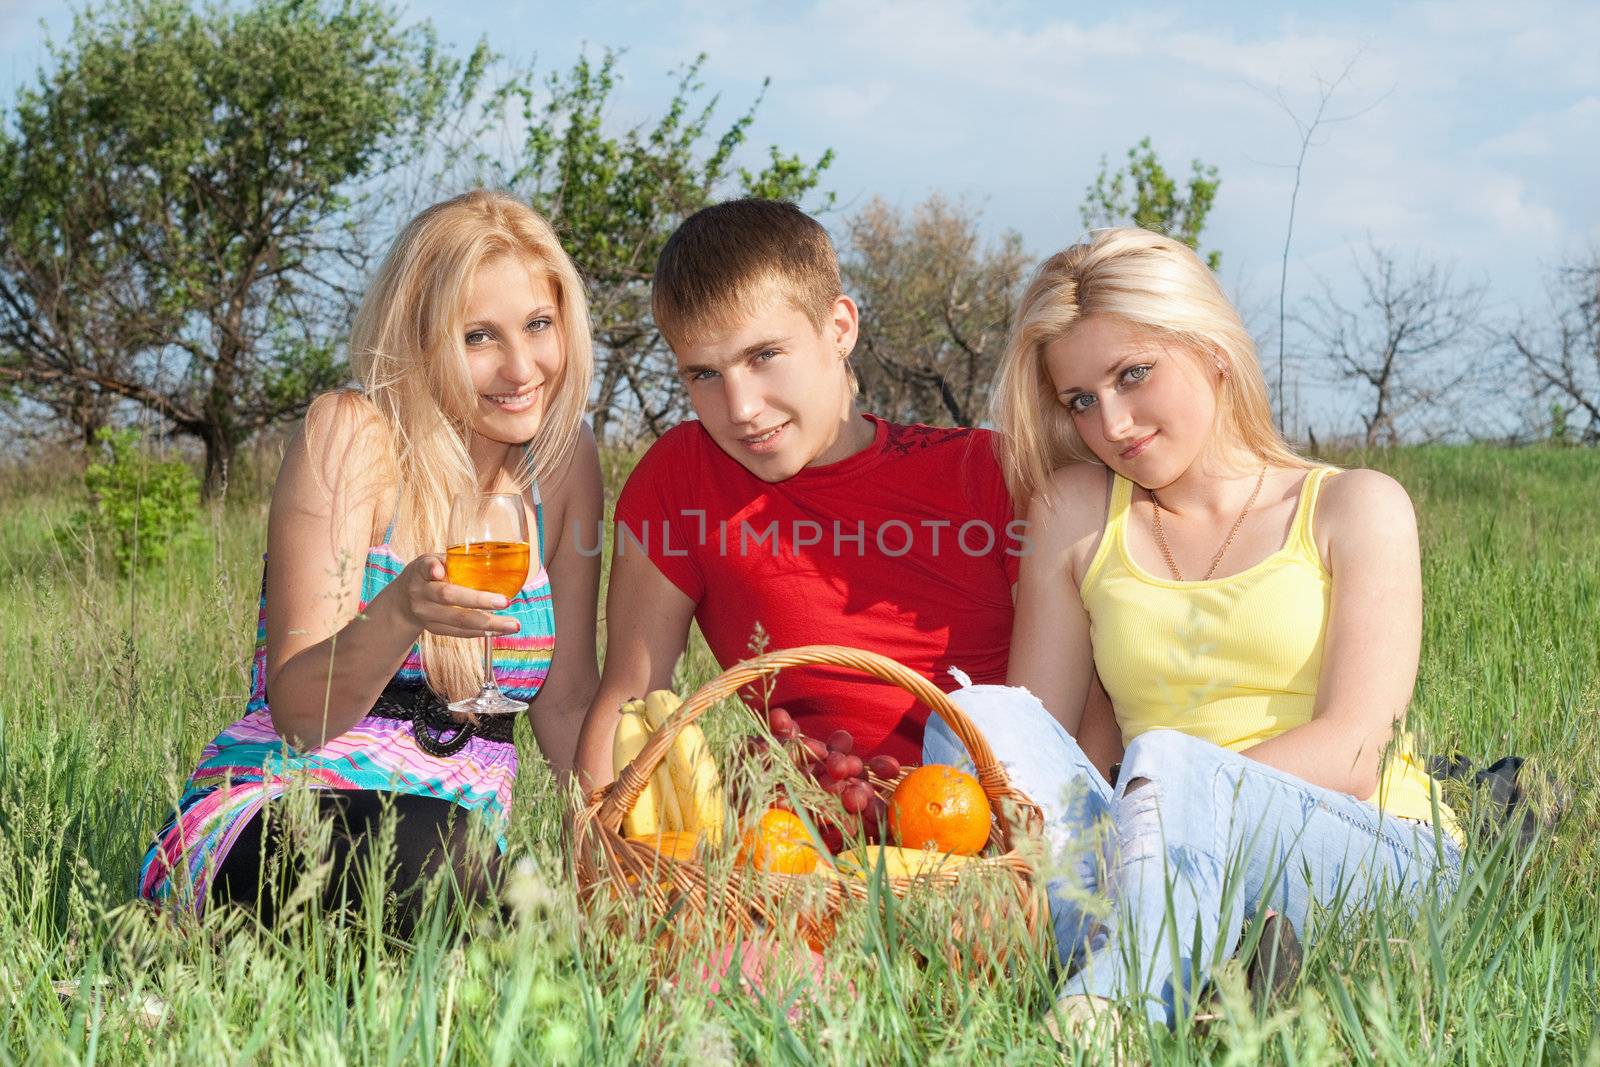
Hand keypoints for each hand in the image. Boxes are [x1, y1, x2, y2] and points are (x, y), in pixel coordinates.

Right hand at [390, 553, 520, 638]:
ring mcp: (427, 615)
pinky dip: (482, 632)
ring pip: (458, 621)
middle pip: (449, 597)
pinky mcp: (435, 629)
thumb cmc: (426, 575)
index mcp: (420, 572)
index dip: (432, 569)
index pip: (426, 568)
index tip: (439, 571)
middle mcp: (421, 594)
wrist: (403, 602)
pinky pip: (460, 632)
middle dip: (478, 601)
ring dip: (488, 624)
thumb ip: (451, 559)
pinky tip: (501, 630)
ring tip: (513, 625)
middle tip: (504, 601)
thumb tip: (487, 557)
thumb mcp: (431, 560)